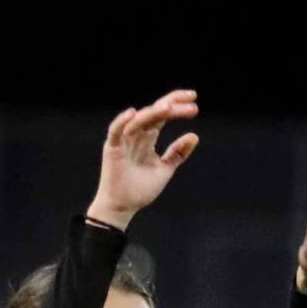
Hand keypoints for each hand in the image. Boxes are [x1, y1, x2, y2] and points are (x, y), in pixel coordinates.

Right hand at [87, 89, 198, 229]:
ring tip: (169, 107)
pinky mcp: (112, 149)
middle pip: (154, 113)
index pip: (163, 115)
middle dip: (172, 105)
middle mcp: (136, 134)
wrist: (123, 207)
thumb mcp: (165, 169)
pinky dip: (122, 121)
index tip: (194, 100)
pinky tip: (133, 113)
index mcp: (148, 137)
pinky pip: (115, 131)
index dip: (177, 105)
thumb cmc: (140, 189)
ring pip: (139, 120)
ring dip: (153, 112)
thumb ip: (177, 153)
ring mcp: (124, 140)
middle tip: (191, 101)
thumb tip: (194, 136)